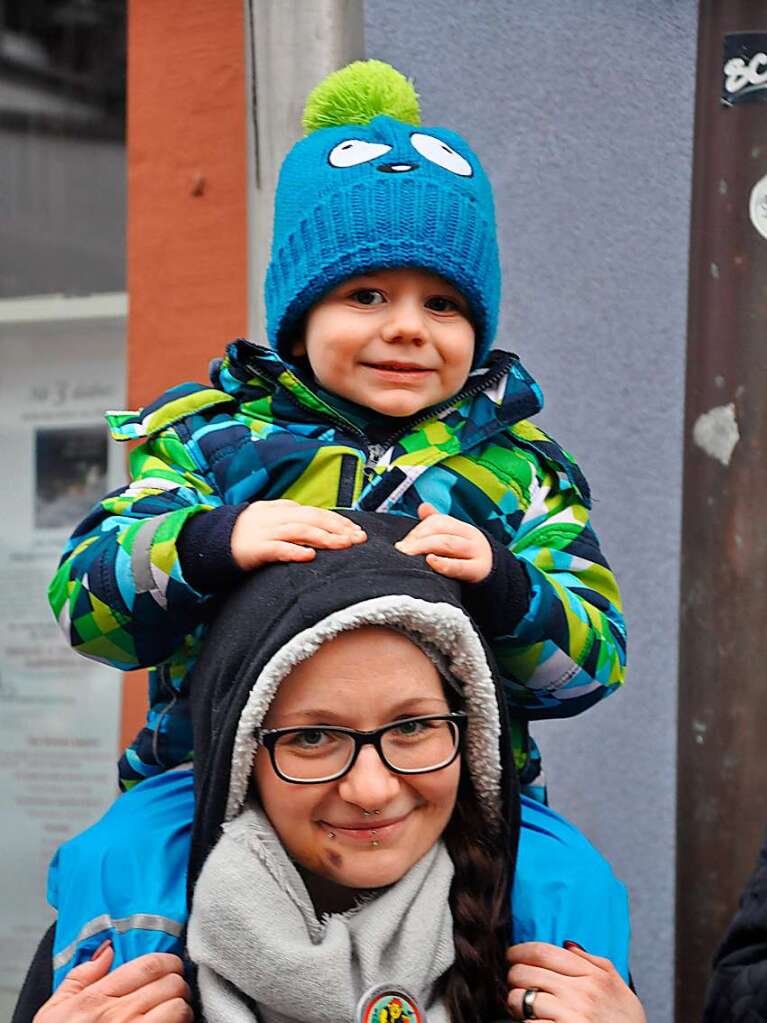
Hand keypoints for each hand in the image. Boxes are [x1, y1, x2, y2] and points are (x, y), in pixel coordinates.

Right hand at [34, 944, 192, 1022]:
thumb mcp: (52, 1013)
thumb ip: (79, 977)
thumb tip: (106, 950)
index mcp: (96, 999)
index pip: (148, 965)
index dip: (167, 961)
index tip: (169, 966)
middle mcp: (118, 1016)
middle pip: (169, 983)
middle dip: (176, 982)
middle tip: (172, 988)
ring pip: (178, 1006)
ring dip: (181, 1006)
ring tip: (173, 1009)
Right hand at [230, 500, 365, 569]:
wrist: (210, 542)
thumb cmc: (246, 535)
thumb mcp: (271, 521)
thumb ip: (292, 520)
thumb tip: (320, 524)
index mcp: (281, 509)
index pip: (316, 512)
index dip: (338, 521)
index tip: (357, 532)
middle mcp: (275, 517)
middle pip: (312, 518)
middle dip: (338, 528)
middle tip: (358, 539)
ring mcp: (264, 532)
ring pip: (299, 530)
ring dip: (324, 537)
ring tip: (343, 545)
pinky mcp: (254, 549)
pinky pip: (276, 549)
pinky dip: (294, 551)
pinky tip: (310, 556)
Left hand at [394, 503, 491, 582]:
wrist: (493, 576)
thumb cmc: (467, 558)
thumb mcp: (455, 538)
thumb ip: (437, 524)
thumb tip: (422, 506)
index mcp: (462, 528)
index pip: (438, 521)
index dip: (419, 530)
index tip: (402, 544)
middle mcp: (470, 538)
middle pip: (442, 531)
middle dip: (418, 539)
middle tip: (401, 550)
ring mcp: (475, 554)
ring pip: (449, 544)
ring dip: (426, 547)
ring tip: (409, 554)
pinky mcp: (477, 571)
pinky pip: (459, 566)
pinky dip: (443, 564)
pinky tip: (430, 562)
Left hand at [506, 942, 645, 1021]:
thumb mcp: (618, 989)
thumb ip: (594, 962)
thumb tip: (567, 944)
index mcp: (593, 976)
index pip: (543, 952)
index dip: (520, 951)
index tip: (513, 955)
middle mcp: (581, 993)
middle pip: (527, 972)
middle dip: (513, 976)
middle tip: (515, 982)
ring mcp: (571, 1015)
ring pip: (522, 998)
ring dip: (515, 1001)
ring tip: (521, 1006)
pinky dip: (525, 1022)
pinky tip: (533, 1022)